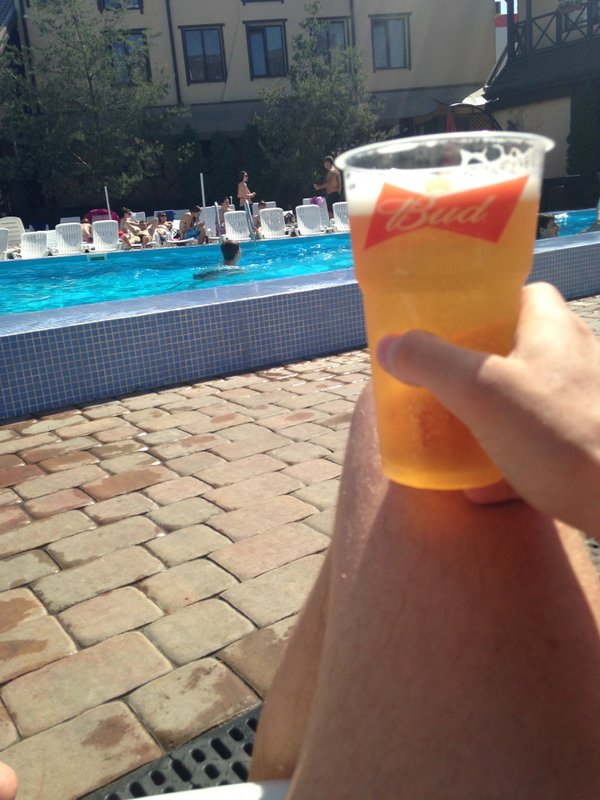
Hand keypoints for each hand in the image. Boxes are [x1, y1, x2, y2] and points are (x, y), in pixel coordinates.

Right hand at [377, 282, 599, 534]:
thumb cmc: (563, 435)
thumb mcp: (483, 393)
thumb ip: (431, 363)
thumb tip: (389, 345)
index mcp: (552, 327)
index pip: (520, 292)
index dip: (481, 302)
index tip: (446, 325)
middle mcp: (577, 357)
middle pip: (518, 346)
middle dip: (477, 366)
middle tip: (440, 383)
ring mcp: (587, 404)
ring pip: (529, 398)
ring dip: (491, 414)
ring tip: (453, 430)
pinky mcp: (590, 445)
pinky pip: (541, 444)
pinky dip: (510, 460)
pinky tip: (481, 488)